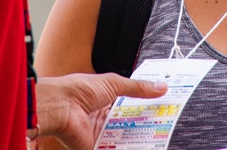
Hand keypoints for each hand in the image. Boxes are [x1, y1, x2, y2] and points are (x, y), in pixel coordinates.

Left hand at [36, 73, 166, 149]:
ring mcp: (99, 133)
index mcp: (104, 98)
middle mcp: (102, 116)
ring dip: (137, 138)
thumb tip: (161, 87)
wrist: (61, 107)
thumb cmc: (80, 89)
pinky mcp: (95, 146)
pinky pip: (114, 148)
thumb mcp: (114, 83)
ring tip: (159, 137)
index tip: (163, 107)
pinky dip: (125, 146)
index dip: (144, 105)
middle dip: (145, 124)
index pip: (129, 104)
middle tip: (165, 124)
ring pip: (123, 138)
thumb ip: (138, 88)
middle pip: (128, 122)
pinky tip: (142, 145)